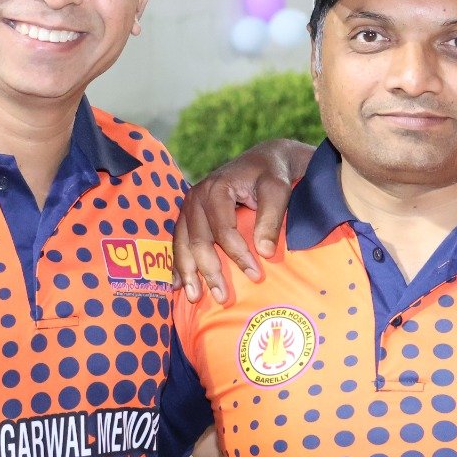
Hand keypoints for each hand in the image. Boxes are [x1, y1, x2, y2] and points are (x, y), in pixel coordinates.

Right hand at [172, 139, 313, 300]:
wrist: (264, 159)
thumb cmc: (272, 174)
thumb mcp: (278, 189)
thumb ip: (271, 218)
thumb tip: (266, 253)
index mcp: (216, 188)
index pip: (223, 230)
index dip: (237, 255)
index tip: (255, 276)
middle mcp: (196, 196)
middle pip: (198, 240)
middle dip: (209, 271)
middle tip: (223, 297)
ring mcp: (189, 205)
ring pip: (183, 243)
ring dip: (187, 272)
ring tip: (195, 297)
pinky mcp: (189, 213)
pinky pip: (179, 240)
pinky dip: (178, 262)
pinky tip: (178, 283)